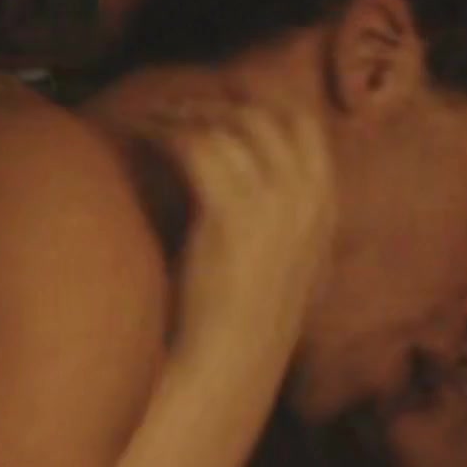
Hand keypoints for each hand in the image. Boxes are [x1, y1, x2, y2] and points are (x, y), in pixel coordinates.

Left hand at [153, 99, 336, 357]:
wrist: (230, 364)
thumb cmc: (246, 328)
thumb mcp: (290, 274)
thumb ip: (290, 233)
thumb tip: (270, 206)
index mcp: (325, 211)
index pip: (306, 131)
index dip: (265, 108)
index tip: (230, 103)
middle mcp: (306, 199)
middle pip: (266, 120)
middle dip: (223, 105)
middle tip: (184, 104)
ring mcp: (272, 203)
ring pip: (228, 128)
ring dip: (188, 114)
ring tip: (157, 116)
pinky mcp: (229, 211)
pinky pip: (194, 145)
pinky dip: (164, 130)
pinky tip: (141, 131)